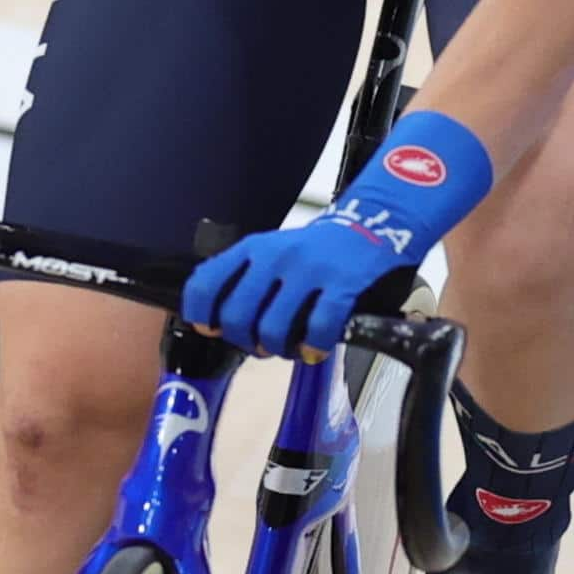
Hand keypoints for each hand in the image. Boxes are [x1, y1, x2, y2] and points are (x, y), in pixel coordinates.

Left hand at [182, 112, 494, 353]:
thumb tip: (215, 322)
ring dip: (276, 349)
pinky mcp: (341, 283)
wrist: (373, 223)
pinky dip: (312, 348)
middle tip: (259, 346)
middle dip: (244, 341)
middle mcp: (275, 256)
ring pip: (272, 328)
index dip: (200, 313)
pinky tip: (314, 350)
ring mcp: (308, 269)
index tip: (210, 329)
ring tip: (288, 350)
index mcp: (253, 248)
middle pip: (236, 315)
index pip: (206, 281)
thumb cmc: (316, 250)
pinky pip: (318, 328)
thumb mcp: (273, 251)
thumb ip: (245, 278)